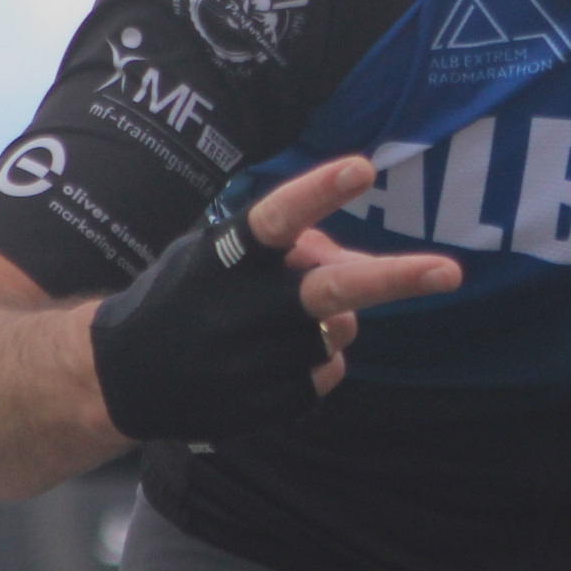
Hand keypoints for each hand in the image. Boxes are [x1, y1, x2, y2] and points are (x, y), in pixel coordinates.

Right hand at [90, 158, 460, 443]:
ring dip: (329, 323)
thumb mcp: (218, 254)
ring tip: (275, 325)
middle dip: (395, 279)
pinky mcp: (263, 404)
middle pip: (330, 291)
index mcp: (223, 258)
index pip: (277, 217)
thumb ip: (285, 247)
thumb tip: (349, 259)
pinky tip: (270, 360)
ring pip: (337, 333)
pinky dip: (316, 361)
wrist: (119, 376)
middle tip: (450, 271)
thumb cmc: (185, 296)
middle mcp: (240, 309)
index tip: (361, 166)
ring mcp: (253, 362)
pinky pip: (326, 373)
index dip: (319, 192)